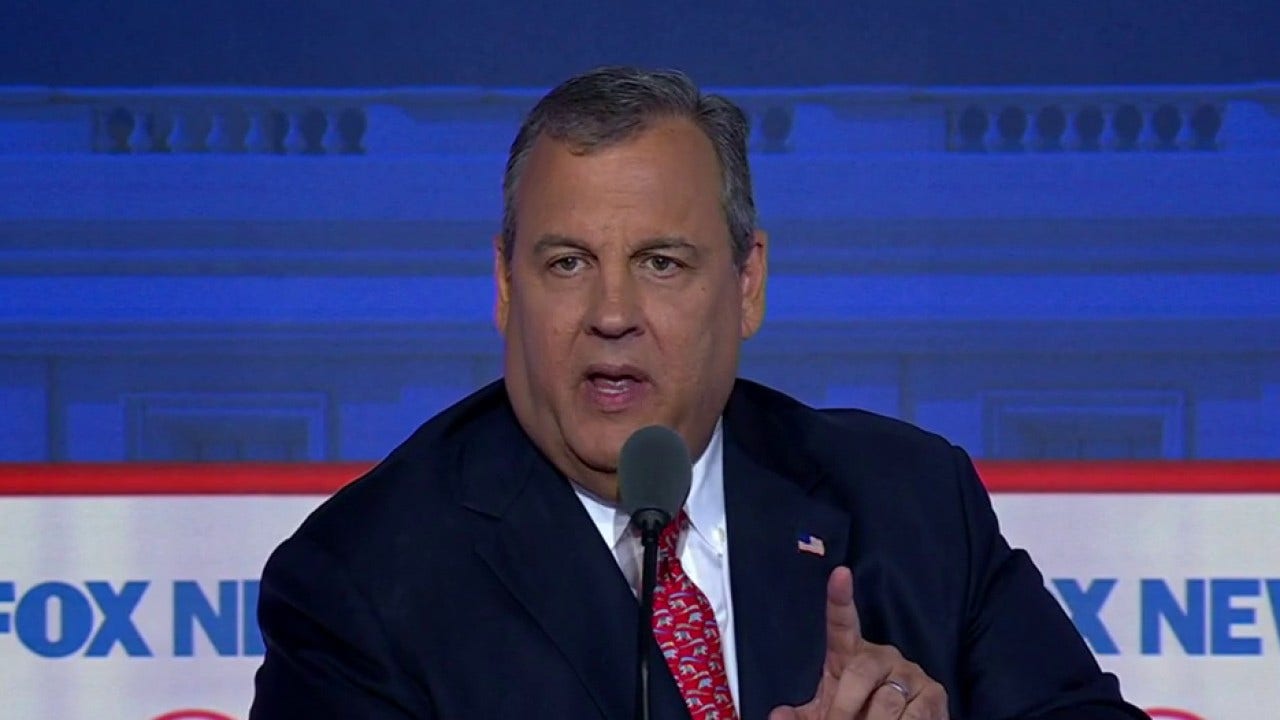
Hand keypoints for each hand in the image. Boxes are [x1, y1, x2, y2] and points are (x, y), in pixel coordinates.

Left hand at [769, 567, 947, 719]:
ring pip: (887, 701)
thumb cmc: (857, 715)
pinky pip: (914, 715)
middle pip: (860, 673)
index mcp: (850, 654)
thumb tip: (777, 715)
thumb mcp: (826, 714)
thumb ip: (803, 716)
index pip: (842, 622)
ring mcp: (910, 673)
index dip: (840, 598)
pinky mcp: (933, 694)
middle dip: (844, 708)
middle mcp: (882, 655)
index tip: (840, 573)